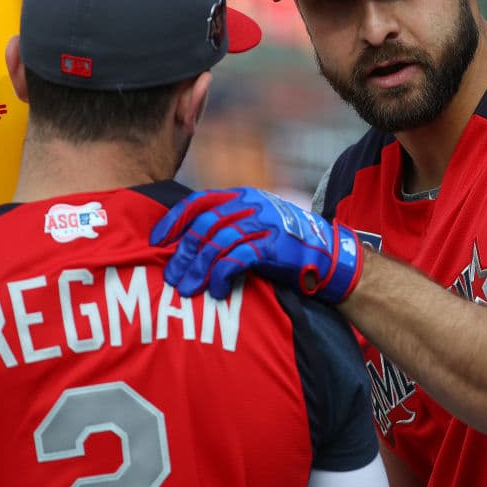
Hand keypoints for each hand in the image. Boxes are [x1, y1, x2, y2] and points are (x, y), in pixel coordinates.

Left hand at [150, 187, 362, 302]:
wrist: (329, 256)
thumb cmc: (286, 246)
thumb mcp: (256, 225)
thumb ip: (228, 226)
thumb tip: (188, 244)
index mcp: (243, 196)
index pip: (199, 202)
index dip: (174, 221)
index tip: (157, 241)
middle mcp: (252, 205)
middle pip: (205, 226)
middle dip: (184, 253)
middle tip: (171, 276)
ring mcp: (264, 224)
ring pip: (218, 243)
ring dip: (198, 269)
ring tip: (187, 290)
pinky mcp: (274, 247)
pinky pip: (238, 259)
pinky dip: (222, 275)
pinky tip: (216, 290)